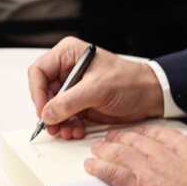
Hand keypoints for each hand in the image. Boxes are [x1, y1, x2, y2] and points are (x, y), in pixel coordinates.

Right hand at [28, 37, 164, 139]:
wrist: (149, 95)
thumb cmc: (130, 81)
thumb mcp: (98, 89)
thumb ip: (70, 101)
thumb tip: (47, 113)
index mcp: (69, 54)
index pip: (39, 71)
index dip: (37, 92)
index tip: (43, 109)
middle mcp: (68, 69)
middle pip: (44, 92)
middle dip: (49, 111)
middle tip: (53, 126)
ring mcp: (74, 87)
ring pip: (53, 107)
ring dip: (58, 122)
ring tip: (67, 131)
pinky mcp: (80, 103)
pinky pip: (65, 116)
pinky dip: (68, 125)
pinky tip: (75, 130)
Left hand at [86, 127, 186, 185]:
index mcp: (184, 145)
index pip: (158, 135)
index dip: (144, 134)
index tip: (138, 135)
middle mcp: (163, 154)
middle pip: (135, 141)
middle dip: (120, 139)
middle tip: (110, 139)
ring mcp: (150, 171)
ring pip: (120, 154)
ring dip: (106, 151)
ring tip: (97, 151)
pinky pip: (113, 175)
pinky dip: (100, 169)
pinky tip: (93, 168)